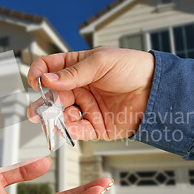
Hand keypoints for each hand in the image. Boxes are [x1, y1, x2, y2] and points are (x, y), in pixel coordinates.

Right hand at [27, 47, 154, 139]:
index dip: (39, 74)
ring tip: (54, 118)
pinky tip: (65, 128)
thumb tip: (47, 79)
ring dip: (54, 118)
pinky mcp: (96, 126)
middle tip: (40, 107)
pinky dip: (68, 131)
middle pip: (52, 96)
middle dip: (43, 102)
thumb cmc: (134, 68)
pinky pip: (76, 131)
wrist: (157, 90)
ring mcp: (86, 107)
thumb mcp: (101, 62)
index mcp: (78, 67)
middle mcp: (80, 88)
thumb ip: (72, 73)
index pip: (50, 69)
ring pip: (61, 115)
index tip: (35, 81)